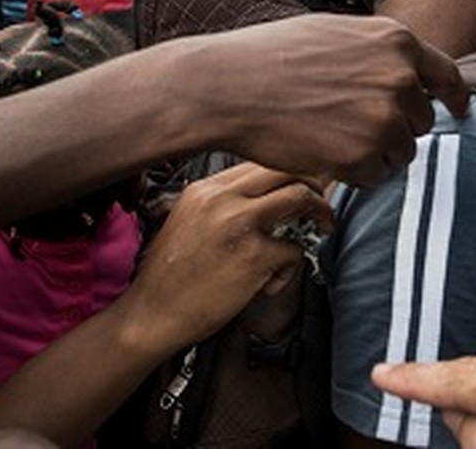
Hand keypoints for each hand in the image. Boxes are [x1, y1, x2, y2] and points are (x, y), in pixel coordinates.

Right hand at [124, 163, 330, 348]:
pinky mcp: (254, 256)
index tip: (303, 183)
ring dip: (320, 211)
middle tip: (321, 201)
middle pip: (284, 169)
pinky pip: (294, 250)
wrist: (152, 314)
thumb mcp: (187, 222)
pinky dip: (290, 269)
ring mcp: (240, 224)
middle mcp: (222, 199)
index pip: (259, 163)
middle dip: (313, 182)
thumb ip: (221, 205)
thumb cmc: (169, 277)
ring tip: (323, 226)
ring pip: (300, 197)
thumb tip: (264, 200)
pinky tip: (270, 284)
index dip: (289, 171)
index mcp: (204, 189)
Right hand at [192, 14, 468, 188]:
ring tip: (329, 134)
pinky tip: (322, 151)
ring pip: (401, 152)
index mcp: (396, 41)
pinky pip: (376, 177)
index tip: (460, 109)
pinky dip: (354, 173)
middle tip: (349, 121)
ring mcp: (383, 120)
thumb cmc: (272, 56)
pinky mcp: (363, 157)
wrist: (230, 86)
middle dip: (395, 126)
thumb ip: (379, 51)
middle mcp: (399, 79)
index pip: (447, 75)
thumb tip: (404, 73)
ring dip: (375, 152)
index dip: (456, 96)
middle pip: (421, 120)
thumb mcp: (337, 32)